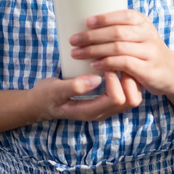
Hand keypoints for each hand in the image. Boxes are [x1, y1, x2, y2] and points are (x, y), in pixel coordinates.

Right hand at [26, 72, 141, 122]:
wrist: (40, 103)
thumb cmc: (46, 96)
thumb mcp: (55, 89)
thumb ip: (74, 86)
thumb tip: (96, 79)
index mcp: (90, 111)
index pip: (116, 98)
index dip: (115, 80)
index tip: (104, 64)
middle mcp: (102, 112)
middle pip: (130, 100)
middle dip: (128, 79)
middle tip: (118, 61)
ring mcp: (106, 107)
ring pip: (132, 97)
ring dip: (130, 79)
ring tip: (119, 62)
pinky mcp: (107, 100)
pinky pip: (127, 92)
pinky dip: (127, 79)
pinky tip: (118, 65)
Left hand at [70, 9, 173, 96]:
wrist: (172, 73)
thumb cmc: (146, 52)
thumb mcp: (139, 34)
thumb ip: (121, 29)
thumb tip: (87, 24)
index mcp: (144, 22)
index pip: (124, 15)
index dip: (104, 18)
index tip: (86, 22)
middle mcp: (148, 34)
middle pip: (117, 32)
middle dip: (92, 36)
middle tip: (74, 40)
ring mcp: (149, 52)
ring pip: (118, 47)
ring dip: (95, 50)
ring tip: (77, 53)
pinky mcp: (148, 70)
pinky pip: (124, 64)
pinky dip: (107, 63)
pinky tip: (94, 65)